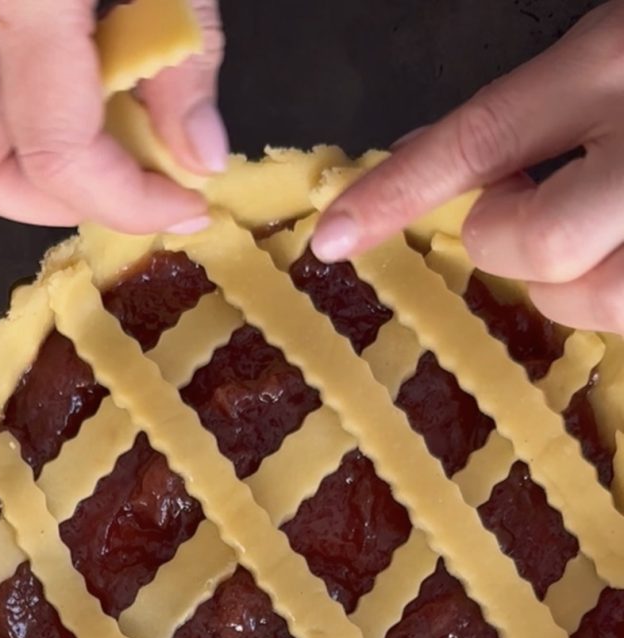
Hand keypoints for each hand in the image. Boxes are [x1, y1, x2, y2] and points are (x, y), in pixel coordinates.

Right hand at [0, 0, 225, 232]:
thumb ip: (189, 51)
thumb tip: (199, 160)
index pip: (56, 152)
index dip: (129, 202)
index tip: (186, 207)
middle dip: (55, 205)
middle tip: (127, 188)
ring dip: (32, 172)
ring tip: (109, 143)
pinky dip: (20, 121)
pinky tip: (81, 93)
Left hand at [312, 1, 623, 332]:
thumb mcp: (617, 44)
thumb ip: (540, 103)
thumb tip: (432, 162)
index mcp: (623, 61)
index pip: (482, 138)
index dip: (397, 191)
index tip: (333, 236)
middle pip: (538, 246)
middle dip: (508, 245)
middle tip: (522, 218)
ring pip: (598, 303)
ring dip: (572, 286)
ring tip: (596, 238)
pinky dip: (619, 294)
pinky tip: (623, 250)